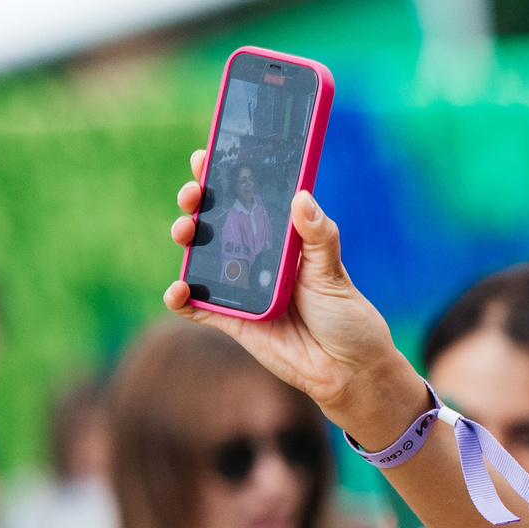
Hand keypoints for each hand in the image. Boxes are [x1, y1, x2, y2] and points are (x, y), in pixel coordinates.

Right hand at [164, 150, 428, 443]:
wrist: (349, 371)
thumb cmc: (347, 318)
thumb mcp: (334, 274)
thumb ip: (319, 237)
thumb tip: (302, 197)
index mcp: (282, 240)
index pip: (249, 200)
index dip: (225, 177)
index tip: (206, 156)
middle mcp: (257, 259)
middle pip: (217, 223)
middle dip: (198, 203)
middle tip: (194, 195)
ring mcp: (241, 289)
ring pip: (202, 257)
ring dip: (187, 240)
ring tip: (186, 231)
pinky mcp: (232, 320)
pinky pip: (196, 306)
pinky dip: (181, 297)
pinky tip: (179, 290)